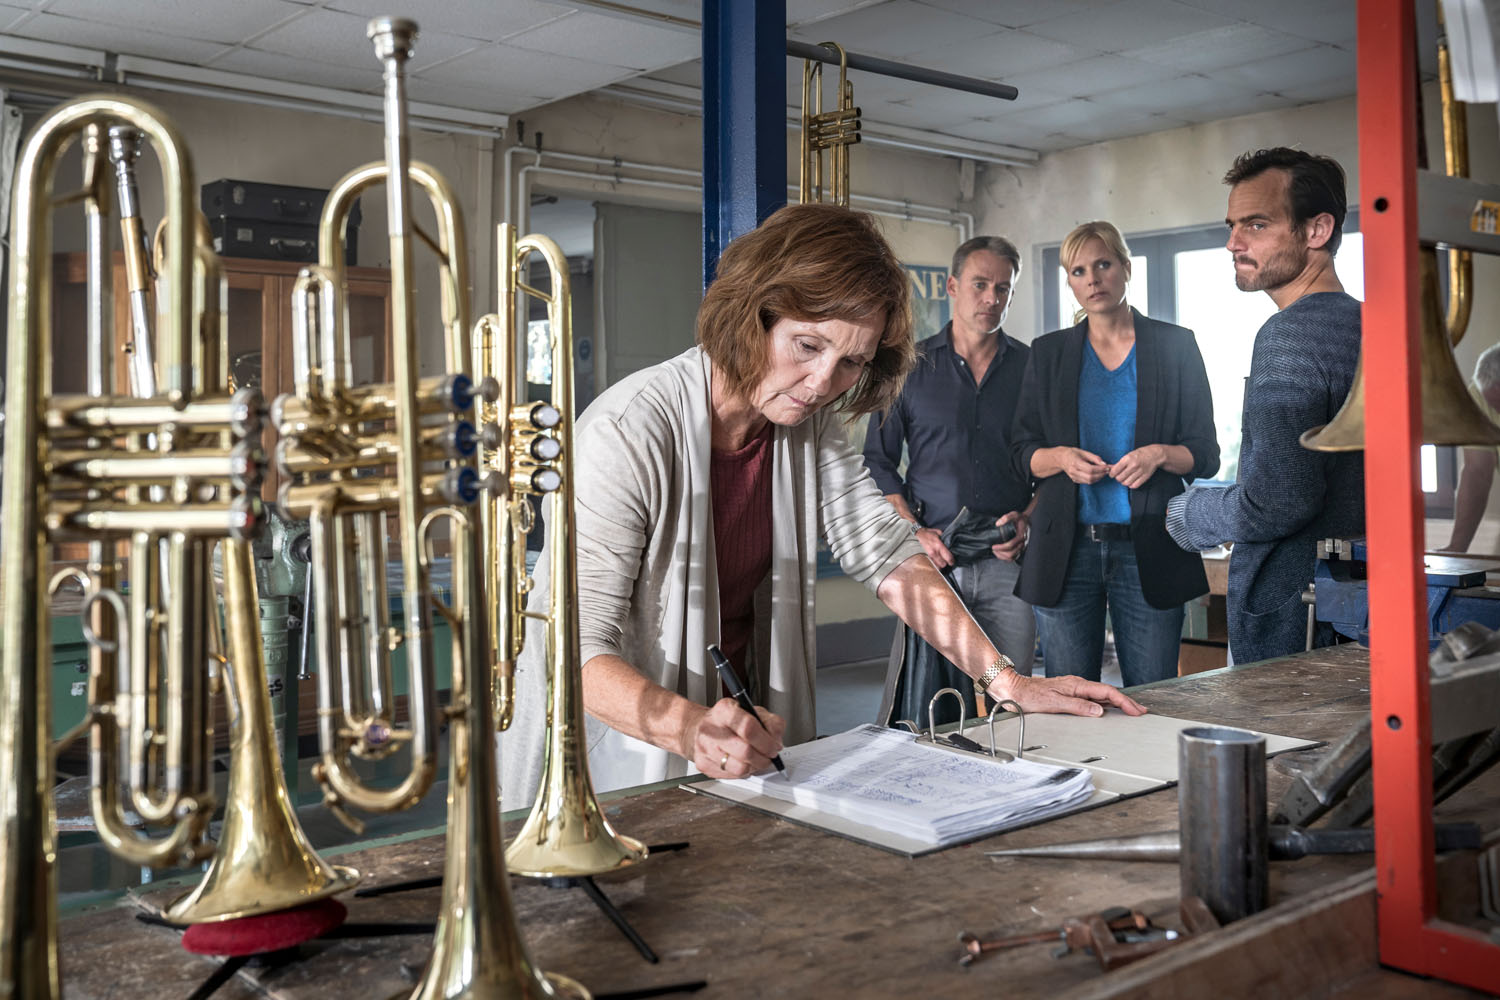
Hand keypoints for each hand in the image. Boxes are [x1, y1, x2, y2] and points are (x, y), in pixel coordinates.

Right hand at [684, 698, 785, 777]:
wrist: (701, 728)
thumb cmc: (729, 720)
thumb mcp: (753, 711)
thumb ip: (771, 722)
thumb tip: (776, 739)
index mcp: (724, 710)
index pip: (748, 727)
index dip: (766, 741)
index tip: (774, 746)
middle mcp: (711, 729)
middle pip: (745, 751)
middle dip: (764, 757)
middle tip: (769, 755)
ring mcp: (705, 748)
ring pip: (740, 768)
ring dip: (754, 766)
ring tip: (756, 759)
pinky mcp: (703, 764)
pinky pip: (732, 775)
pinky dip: (743, 771)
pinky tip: (742, 761)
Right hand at [914, 525, 955, 568]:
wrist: (919, 534)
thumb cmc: (930, 533)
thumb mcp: (939, 533)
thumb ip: (945, 539)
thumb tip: (951, 544)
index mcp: (939, 545)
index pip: (948, 557)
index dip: (952, 561)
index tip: (953, 561)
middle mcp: (934, 552)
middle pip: (943, 564)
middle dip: (947, 563)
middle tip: (949, 561)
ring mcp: (930, 555)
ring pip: (938, 566)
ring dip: (941, 564)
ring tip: (943, 561)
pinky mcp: (927, 557)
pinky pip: (933, 564)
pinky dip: (937, 564)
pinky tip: (939, 561)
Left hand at [987, 668, 1147, 717]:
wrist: (1013, 689)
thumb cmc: (1029, 695)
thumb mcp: (1054, 703)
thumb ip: (1078, 706)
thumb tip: (1099, 711)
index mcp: (1077, 685)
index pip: (1107, 692)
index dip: (1124, 702)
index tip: (1136, 711)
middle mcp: (1078, 685)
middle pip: (1108, 693)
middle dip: (1127, 701)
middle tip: (1141, 711)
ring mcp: (1074, 689)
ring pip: (1102, 695)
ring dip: (1118, 703)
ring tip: (1131, 710)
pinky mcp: (1069, 693)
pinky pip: (1093, 698)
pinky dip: (1105, 704)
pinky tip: (1108, 709)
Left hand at [991, 511, 1026, 561]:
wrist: (1028, 521)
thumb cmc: (1021, 519)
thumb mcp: (1014, 514)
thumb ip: (1006, 517)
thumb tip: (997, 524)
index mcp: (1021, 536)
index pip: (1011, 545)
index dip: (1001, 547)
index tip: (993, 546)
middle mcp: (1023, 543)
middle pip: (1011, 554)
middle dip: (1000, 553)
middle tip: (993, 549)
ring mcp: (1022, 547)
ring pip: (1013, 557)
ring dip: (1003, 556)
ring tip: (995, 552)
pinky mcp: (1021, 549)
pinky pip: (1014, 558)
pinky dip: (1006, 558)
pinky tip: (1001, 554)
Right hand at [1058, 447, 1109, 484]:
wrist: (1062, 458)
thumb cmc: (1073, 453)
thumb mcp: (1084, 452)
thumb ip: (1095, 458)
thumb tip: (1104, 464)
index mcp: (1075, 463)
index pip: (1090, 469)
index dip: (1101, 469)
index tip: (1108, 466)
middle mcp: (1073, 471)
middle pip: (1090, 477)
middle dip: (1101, 475)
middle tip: (1108, 470)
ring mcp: (1073, 477)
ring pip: (1089, 481)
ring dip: (1099, 478)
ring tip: (1104, 472)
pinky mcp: (1075, 480)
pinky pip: (1087, 482)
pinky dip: (1094, 479)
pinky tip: (1098, 474)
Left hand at [1109, 445, 1164, 489]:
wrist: (1154, 455)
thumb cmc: (1139, 454)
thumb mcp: (1128, 455)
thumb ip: (1120, 463)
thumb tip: (1110, 470)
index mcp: (1128, 459)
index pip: (1115, 470)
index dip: (1111, 474)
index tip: (1112, 474)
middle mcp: (1133, 465)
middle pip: (1120, 478)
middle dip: (1118, 478)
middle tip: (1119, 476)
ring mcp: (1140, 472)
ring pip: (1126, 483)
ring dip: (1124, 482)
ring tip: (1125, 478)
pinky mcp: (1145, 477)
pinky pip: (1134, 485)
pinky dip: (1131, 485)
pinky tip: (1131, 481)